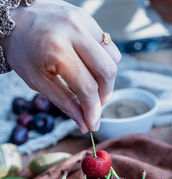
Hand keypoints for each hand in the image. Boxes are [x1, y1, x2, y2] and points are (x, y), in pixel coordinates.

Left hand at [2, 0, 120, 132]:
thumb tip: (85, 124)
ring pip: (113, 58)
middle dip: (105, 95)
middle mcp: (74, 31)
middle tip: (94, 105)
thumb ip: (65, 103)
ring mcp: (83, 21)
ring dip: (107, 79)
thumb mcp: (38, 82)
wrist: (15, 20)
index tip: (93, 123)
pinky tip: (90, 68)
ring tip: (92, 86)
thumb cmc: (22, 52)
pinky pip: (108, 45)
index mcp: (56, 49)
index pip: (87, 87)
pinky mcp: (88, 18)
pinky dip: (104, 62)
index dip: (93, 110)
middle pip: (107, 71)